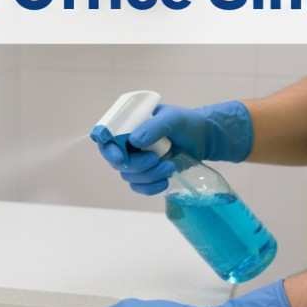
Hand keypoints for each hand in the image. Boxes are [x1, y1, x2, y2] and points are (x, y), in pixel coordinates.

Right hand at [97, 100, 252, 195]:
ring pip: (129, 176)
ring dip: (149, 176)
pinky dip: (151, 188)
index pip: (104, 137)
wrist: (203, 139)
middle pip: (116, 161)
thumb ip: (154, 127)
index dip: (107, 149)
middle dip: (136, 165)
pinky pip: (139, 187)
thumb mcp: (172, 119)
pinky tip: (165, 182)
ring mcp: (135, 161)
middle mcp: (126, 144)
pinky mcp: (146, 176)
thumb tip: (134, 141)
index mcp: (127, 126)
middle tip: (156, 159)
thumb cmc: (186, 123)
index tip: (122, 159)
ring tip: (170, 166)